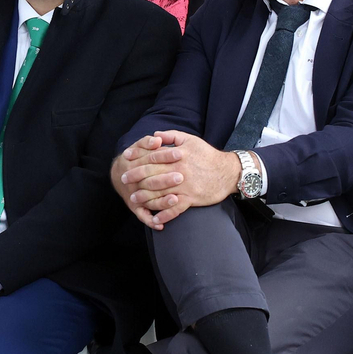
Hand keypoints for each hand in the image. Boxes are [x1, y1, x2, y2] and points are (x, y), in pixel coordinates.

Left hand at [116, 129, 239, 226]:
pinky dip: (165, 215)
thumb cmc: (208, 155)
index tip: (125, 159)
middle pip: (152, 174)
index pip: (152, 156)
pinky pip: (175, 209)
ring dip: (145, 197)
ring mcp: (184, 186)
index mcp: (177, 155)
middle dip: (136, 177)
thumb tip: (155, 134)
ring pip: (160, 193)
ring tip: (134, 199)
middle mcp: (179, 170)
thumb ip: (172, 135)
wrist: (229, 172)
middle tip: (123, 180)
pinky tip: (155, 219)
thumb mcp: (191, 140)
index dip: (137, 157)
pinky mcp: (191, 198)